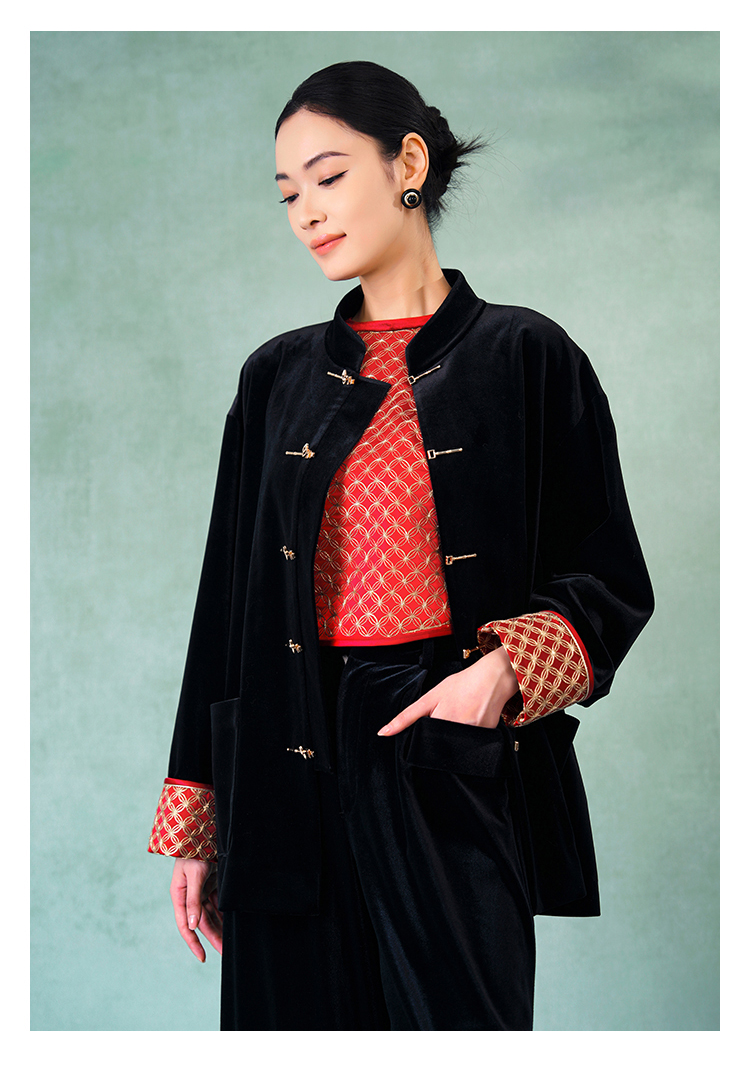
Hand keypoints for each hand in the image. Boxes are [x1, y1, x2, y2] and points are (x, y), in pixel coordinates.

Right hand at [169, 858, 222, 961]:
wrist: (202, 832)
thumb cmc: (194, 852)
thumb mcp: (194, 876)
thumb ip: (193, 900)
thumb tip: (191, 926)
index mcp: (180, 896)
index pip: (185, 925)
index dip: (193, 942)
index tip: (203, 957)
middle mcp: (190, 897)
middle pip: (201, 923)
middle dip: (212, 938)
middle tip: (224, 952)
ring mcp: (201, 891)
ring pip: (211, 915)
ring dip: (220, 928)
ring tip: (230, 942)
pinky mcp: (211, 885)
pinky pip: (218, 904)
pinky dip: (224, 914)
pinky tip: (232, 924)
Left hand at [376, 646, 519, 734]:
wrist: (493, 678)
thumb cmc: (461, 684)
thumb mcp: (430, 697)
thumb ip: (407, 717)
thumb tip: (383, 733)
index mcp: (441, 722)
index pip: (425, 744)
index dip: (426, 737)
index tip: (434, 722)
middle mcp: (458, 733)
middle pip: (442, 746)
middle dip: (441, 737)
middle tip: (452, 714)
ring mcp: (475, 736)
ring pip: (458, 746)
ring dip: (456, 736)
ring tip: (463, 715)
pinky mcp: (488, 737)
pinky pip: (474, 743)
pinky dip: (472, 734)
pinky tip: (475, 718)